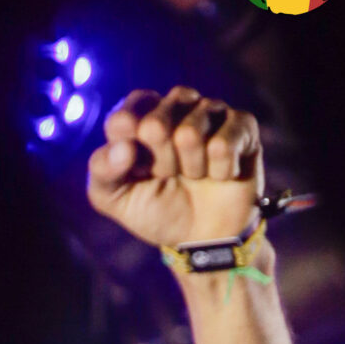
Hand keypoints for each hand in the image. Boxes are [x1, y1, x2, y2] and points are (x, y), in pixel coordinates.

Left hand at [87, 87, 262, 252]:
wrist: (203, 238)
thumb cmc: (157, 210)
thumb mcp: (115, 199)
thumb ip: (102, 172)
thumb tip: (122, 147)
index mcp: (140, 115)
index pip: (124, 117)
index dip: (129, 152)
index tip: (137, 170)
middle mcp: (176, 105)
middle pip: (155, 124)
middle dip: (160, 164)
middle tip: (169, 175)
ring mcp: (211, 111)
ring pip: (190, 133)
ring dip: (190, 168)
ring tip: (195, 176)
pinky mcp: (242, 125)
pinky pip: (223, 143)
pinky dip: (219, 171)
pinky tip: (221, 176)